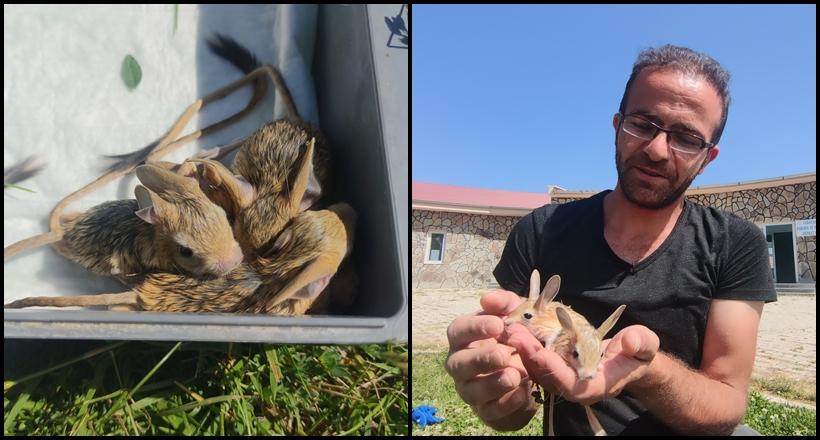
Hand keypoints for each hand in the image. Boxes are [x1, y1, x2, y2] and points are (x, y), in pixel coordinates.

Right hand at [444, 290, 537, 429]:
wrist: (531, 374)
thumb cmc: (515, 339)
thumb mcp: (515, 316)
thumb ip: (504, 303)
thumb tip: (487, 299)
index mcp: (464, 339)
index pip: (458, 331)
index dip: (475, 328)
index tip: (498, 325)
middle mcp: (461, 365)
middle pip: (458, 363)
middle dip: (481, 359)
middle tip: (505, 354)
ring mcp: (470, 390)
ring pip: (470, 391)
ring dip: (492, 383)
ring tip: (515, 376)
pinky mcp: (486, 411)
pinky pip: (490, 411)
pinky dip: (506, 404)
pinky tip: (523, 393)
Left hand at [506, 323, 658, 405]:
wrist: (629, 358)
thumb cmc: (637, 353)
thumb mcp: (644, 345)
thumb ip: (640, 343)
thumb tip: (629, 341)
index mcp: (595, 386)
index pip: (569, 384)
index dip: (553, 369)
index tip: (539, 352)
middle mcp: (574, 387)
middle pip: (546, 376)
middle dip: (529, 355)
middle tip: (514, 334)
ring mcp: (562, 378)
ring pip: (536, 368)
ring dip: (522, 348)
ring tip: (509, 327)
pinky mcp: (554, 368)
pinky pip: (535, 359)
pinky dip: (524, 344)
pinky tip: (513, 326)